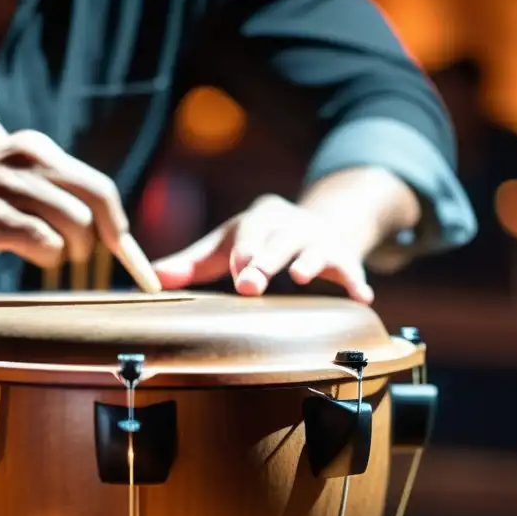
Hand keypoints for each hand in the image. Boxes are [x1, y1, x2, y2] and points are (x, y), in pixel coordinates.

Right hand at [0, 130, 135, 267]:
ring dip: (71, 250)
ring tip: (48, 253)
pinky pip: (44, 242)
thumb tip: (96, 230)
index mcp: (39, 151)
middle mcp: (30, 163)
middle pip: (96, 204)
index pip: (99, 187)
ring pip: (75, 224)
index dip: (117, 223)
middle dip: (100, 239)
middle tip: (78, 253)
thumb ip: (49, 192)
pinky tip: (31, 254)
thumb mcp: (12, 174)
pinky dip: (48, 255)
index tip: (122, 247)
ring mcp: (10, 189)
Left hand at [152, 194, 374, 303]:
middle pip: (278, 240)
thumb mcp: (228, 245)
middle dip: (266, 259)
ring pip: (315, 250)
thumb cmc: (260, 241)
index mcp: (260, 217)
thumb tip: (153, 280)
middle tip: (251, 282)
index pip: (248, 232)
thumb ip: (193, 263)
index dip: (242, 251)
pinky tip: (362, 298)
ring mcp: (320, 240)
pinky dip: (356, 282)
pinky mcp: (345, 258)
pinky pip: (352, 269)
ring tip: (303, 277)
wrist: (320, 225)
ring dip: (309, 262)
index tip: (235, 272)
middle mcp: (291, 224)